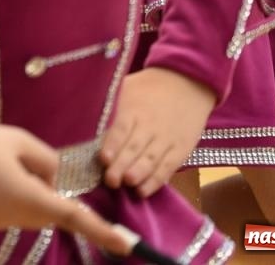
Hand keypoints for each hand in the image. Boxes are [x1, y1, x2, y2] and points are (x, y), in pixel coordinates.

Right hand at [0, 118, 133, 254]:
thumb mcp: (17, 139)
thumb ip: (46, 160)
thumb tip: (52, 180)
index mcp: (29, 197)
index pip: (74, 216)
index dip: (102, 231)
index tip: (127, 245)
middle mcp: (16, 217)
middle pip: (48, 208)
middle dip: (45, 188)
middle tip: (17, 157)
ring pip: (26, 209)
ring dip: (23, 189)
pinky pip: (6, 210)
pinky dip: (3, 194)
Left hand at [99, 67, 214, 195]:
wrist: (188, 82)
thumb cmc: (150, 86)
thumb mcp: (127, 86)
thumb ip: (111, 103)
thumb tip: (86, 116)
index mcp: (134, 110)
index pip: (122, 129)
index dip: (113, 145)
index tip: (103, 159)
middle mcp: (151, 126)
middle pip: (135, 148)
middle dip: (121, 166)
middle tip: (110, 181)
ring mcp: (167, 139)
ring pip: (151, 160)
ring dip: (138, 175)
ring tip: (126, 184)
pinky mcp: (181, 149)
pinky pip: (168, 168)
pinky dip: (156, 181)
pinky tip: (143, 191)